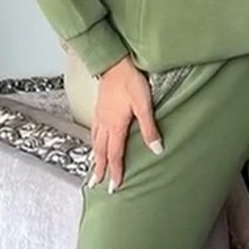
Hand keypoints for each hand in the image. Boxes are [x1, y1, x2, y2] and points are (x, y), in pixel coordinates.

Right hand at [89, 56, 162, 191]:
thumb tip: (156, 149)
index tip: (114, 186)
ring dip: (94, 157)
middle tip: (96, 184)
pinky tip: (93, 142)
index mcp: (115, 126)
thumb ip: (149, 128)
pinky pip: (93, 131)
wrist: (114, 62)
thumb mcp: (144, 105)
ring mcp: (99, 116)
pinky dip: (92, 142)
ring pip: (94, 142)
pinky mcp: (99, 108)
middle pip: (100, 152)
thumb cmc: (130, 81)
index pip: (115, 155)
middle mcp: (104, 124)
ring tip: (92, 168)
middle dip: (100, 169)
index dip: (115, 171)